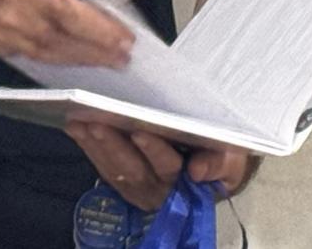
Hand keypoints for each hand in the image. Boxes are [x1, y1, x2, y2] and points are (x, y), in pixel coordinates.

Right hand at [0, 0, 132, 66]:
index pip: (74, 18)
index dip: (102, 33)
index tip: (125, 40)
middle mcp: (16, 19)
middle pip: (64, 44)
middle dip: (96, 54)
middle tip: (123, 59)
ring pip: (44, 56)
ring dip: (75, 61)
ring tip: (102, 62)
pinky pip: (23, 56)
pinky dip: (47, 59)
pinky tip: (64, 57)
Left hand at [66, 123, 252, 210]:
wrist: (213, 168)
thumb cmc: (222, 156)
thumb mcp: (234, 160)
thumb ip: (222, 164)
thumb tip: (199, 171)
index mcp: (186, 185)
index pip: (168, 167)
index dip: (154, 150)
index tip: (140, 130)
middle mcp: (157, 190)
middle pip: (133, 169)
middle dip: (114, 145)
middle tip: (98, 122)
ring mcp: (137, 188)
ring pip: (114, 169)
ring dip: (96, 145)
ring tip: (81, 121)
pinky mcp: (123, 182)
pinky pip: (102, 166)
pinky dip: (88, 147)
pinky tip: (77, 128)